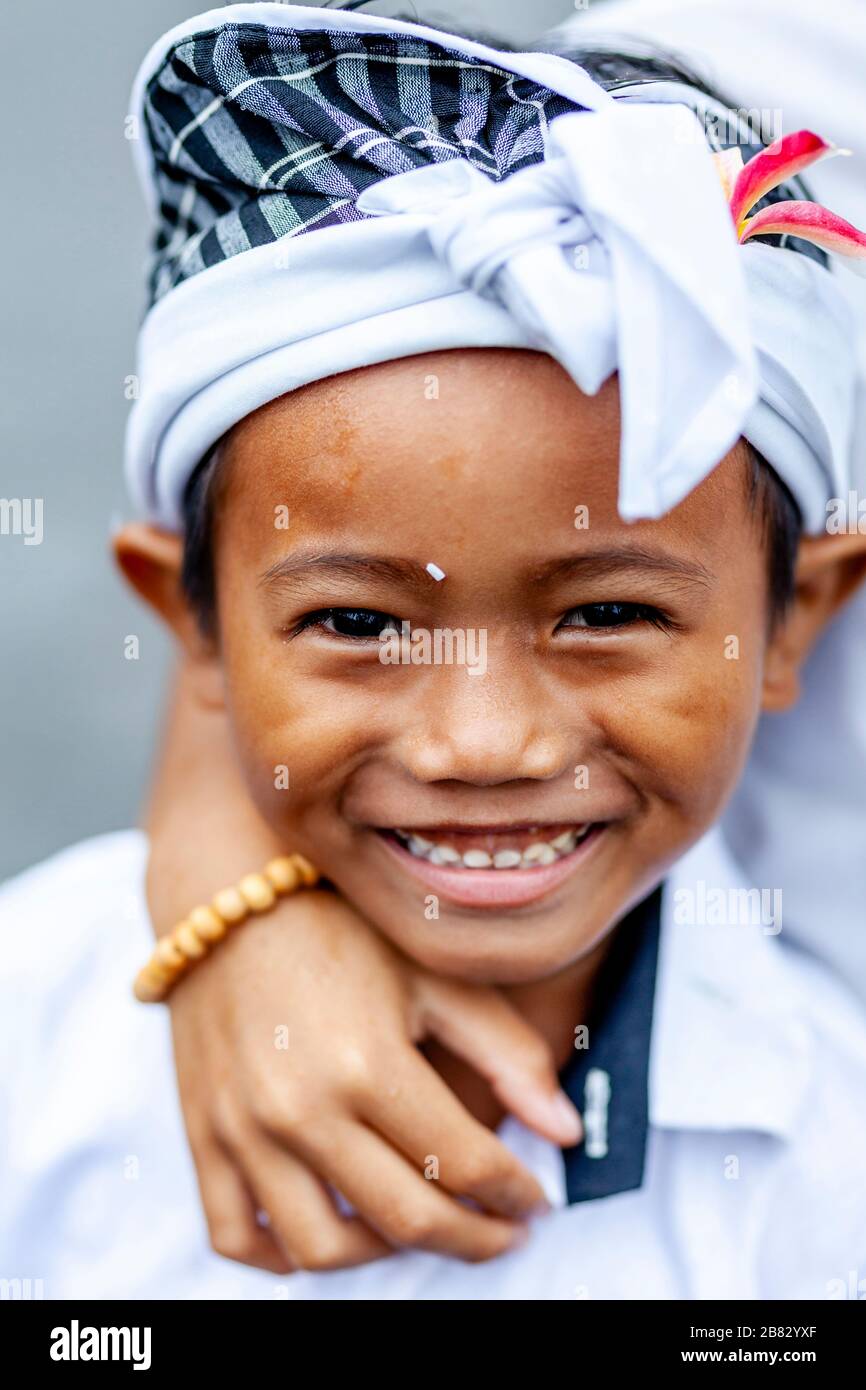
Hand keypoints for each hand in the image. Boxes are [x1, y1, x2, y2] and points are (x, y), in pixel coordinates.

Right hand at [168, 888, 582, 1272]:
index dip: (515, 1196)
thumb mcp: (433, 975)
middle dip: (473, 1238)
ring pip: (323, 1248)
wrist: (228, 899)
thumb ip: (508, 1054)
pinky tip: (331, 1234)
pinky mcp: (203, 1135)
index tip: (535, 1202)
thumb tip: (567, 1131)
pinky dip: (282, 1259)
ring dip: (385, 1256)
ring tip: (420, 1224)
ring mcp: (244, 1129)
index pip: (465, 1165)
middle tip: (502, 1232)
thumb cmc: (340, 929)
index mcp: (368, 1063)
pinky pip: (237, 1236)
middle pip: (407, 1218)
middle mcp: (301, 1108)